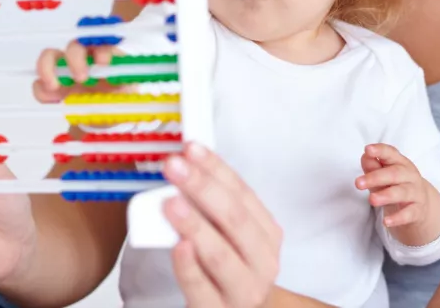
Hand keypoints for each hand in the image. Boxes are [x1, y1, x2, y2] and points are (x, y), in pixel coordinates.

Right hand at [33, 40, 120, 103]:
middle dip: (75, 59)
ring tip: (54, 86)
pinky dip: (42, 91)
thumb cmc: (118, 94)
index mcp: (104, 55)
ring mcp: (64, 69)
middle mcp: (83, 57)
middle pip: (74, 46)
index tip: (103, 64)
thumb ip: (123, 83)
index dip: (102, 52)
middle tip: (81, 78)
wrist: (107, 111)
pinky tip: (53, 101)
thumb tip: (115, 79)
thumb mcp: (127, 90)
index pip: (103, 45)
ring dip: (48, 68)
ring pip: (49, 56)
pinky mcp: (53, 85)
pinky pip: (39, 83)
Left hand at [161, 142, 281, 307]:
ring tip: (171, 202)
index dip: (216, 167)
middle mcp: (262, 261)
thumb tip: (183, 166)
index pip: (242, 193)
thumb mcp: (231, 235)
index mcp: (267, 233)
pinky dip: (189, 266)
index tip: (191, 148)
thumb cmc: (229, 269)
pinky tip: (177, 246)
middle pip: (235, 219)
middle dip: (203, 188)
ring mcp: (242, 291)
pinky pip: (201, 289)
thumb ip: (212, 206)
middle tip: (175, 167)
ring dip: (195, 224)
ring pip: (221, 255)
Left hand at [355, 144, 439, 245]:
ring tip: (371, 200)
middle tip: (358, 183)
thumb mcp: (384, 174)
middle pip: (394, 174)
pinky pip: (409, 214)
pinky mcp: (418, 211)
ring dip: (386, 196)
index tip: (367, 150)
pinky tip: (386, 222)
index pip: (391, 153)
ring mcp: (415, 193)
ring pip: (402, 193)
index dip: (380, 151)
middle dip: (376, 177)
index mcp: (401, 163)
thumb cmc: (396, 185)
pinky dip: (398, 218)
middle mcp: (410, 176)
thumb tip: (365, 156)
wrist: (421, 206)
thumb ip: (373, 166)